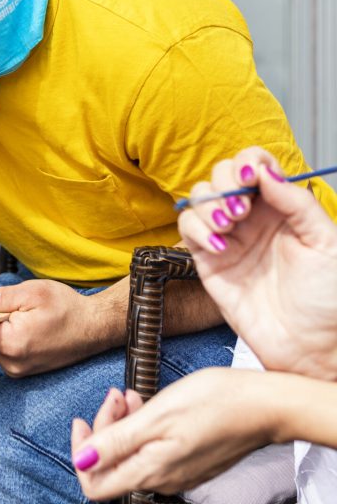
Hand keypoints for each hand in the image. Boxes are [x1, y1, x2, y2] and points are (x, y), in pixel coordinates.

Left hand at [0, 280, 105, 376]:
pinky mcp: (25, 369)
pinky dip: (1, 337)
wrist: (96, 328)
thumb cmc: (68, 308)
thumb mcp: (34, 292)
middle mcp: (13, 363)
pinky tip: (10, 322)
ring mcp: (19, 369)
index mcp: (12, 343)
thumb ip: (2, 298)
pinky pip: (3, 352)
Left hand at [71, 368, 275, 497]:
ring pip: (131, 452)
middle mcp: (162, 479)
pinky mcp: (188, 460)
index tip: (82, 420)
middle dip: (104, 426)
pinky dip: (142, 425)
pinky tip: (148, 404)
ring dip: (123, 421)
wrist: (262, 406)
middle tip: (116, 396)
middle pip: (112, 463)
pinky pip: (152, 448)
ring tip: (130, 395)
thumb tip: (82, 461)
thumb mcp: (156, 416)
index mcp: (150, 472)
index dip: (80, 453)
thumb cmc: (213, 404)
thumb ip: (116, 442)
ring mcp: (176, 471)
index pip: (95, 484)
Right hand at [177, 146, 336, 378]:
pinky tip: (220, 247)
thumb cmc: (328, 300)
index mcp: (281, 206)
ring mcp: (227, 236)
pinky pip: (187, 228)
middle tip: (241, 210)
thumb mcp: (327, 243)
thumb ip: (296, 203)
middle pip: (221, 175)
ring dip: (209, 206)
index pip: (255, 165)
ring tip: (229, 227)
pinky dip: (197, 230)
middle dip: (225, 184)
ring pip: (198, 197)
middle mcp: (251, 216)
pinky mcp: (207, 259)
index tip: (250, 178)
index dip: (247, 162)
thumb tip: (264, 171)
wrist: (311, 347)